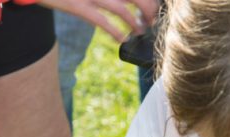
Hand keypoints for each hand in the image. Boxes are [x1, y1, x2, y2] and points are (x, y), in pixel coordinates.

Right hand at [37, 0, 159, 41]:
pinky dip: (116, 32)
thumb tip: (126, 3)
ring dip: (136, 23)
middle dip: (149, 10)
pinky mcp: (78, 6)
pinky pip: (103, 21)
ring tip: (140, 32)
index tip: (152, 8)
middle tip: (151, 21)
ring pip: (123, 9)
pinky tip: (122, 39)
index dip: (148, 0)